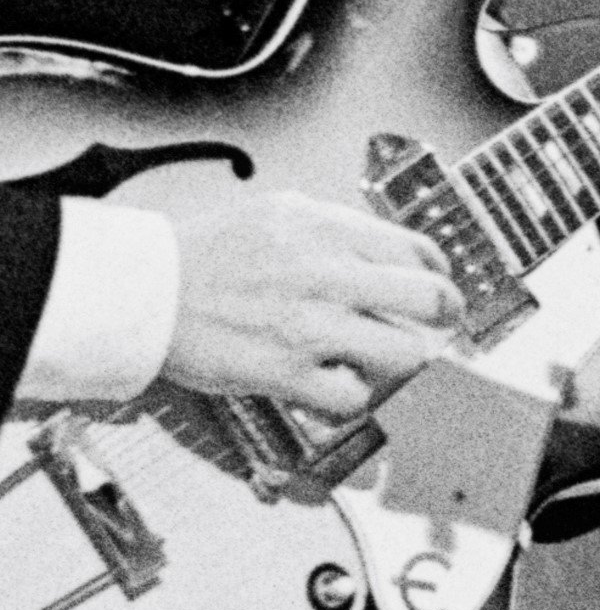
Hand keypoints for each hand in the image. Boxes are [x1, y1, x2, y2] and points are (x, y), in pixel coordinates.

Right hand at [162, 190, 463, 417]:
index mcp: (325, 229)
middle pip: (431, 299)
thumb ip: (339, 230)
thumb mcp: (280, 213)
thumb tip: (397, 253)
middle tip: (437, 325)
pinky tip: (337, 380)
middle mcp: (325, 273)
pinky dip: (353, 394)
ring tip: (382, 356)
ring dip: (400, 359)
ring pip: (405, 353)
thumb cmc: (207, 254)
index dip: (438, 273)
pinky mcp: (285, 371)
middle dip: (445, 315)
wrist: (144, 291)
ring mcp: (308, 325)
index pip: (419, 251)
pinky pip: (354, 396)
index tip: (435, 285)